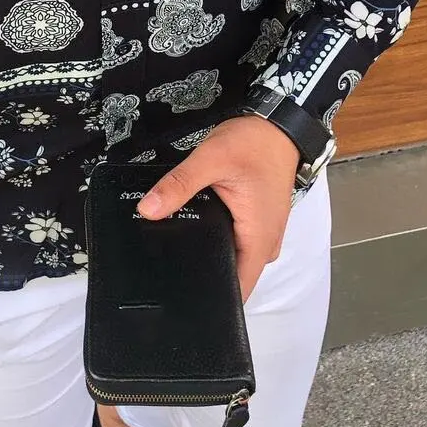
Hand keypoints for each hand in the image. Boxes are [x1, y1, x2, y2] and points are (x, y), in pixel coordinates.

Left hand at [136, 115, 299, 303]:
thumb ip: (178, 185)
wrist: (278, 126)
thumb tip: (148, 209)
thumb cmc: (254, 143)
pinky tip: (196, 230)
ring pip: (233, 260)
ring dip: (210, 256)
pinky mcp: (257, 224)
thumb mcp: (211, 160)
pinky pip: (236, 244)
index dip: (212, 300)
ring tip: (177, 249)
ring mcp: (263, 235)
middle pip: (232, 277)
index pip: (237, 289)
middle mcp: (265, 244)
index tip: (182, 300)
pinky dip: (217, 240)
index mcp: (258, 239)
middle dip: (202, 276)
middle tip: (167, 271)